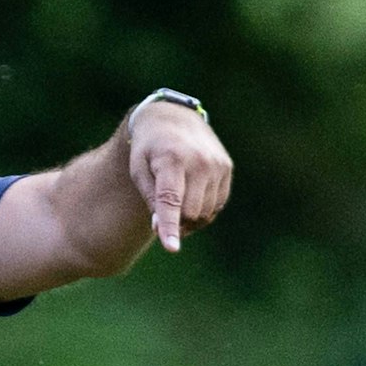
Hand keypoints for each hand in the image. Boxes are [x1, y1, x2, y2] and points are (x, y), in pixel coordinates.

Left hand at [127, 102, 232, 252]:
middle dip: (176, 222)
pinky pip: (217, 204)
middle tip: (162, 217)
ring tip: (175, 207)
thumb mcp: (138, 169)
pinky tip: (191, 198)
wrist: (172, 117)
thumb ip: (150, 198)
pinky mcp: (226, 168)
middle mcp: (199, 162)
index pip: (171, 201)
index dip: (170, 226)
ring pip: (206, 212)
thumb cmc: (148, 148)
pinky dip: (203, 210)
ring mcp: (217, 165)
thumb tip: (160, 228)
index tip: (171, 248)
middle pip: (191, 213)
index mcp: (172, 160)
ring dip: (190, 219)